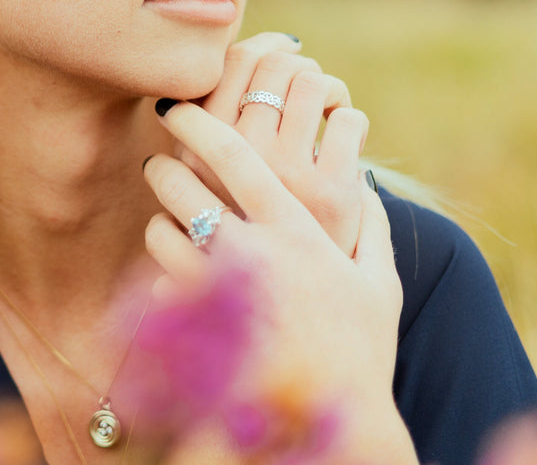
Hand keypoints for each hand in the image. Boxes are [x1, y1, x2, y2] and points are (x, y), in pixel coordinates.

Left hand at [144, 101, 415, 462]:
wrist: (335, 430)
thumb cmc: (361, 353)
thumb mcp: (380, 284)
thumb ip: (374, 228)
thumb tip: (369, 188)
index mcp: (294, 227)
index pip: (233, 153)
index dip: (199, 122)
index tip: (177, 107)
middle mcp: (250, 250)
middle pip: (182, 184)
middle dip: (164, 167)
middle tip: (161, 166)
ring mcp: (216, 291)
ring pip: (160, 232)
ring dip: (161, 224)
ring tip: (171, 227)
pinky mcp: (192, 334)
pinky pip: (156, 287)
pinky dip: (161, 278)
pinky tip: (177, 284)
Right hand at [185, 32, 366, 255]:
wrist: (286, 309)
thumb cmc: (245, 232)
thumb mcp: (203, 186)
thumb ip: (212, 130)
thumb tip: (254, 53)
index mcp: (200, 151)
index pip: (234, 62)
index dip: (264, 45)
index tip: (280, 53)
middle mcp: (238, 158)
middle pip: (276, 63)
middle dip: (298, 63)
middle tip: (307, 86)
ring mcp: (284, 174)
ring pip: (312, 81)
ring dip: (326, 86)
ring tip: (327, 110)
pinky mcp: (331, 191)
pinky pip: (348, 118)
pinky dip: (351, 117)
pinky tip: (343, 139)